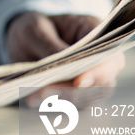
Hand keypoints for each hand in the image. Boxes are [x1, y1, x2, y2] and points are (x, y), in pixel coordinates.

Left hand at [5, 12, 123, 106]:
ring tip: (34, 97)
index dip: (98, 72)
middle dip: (74, 91)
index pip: (109, 57)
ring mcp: (92, 80)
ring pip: (88, 99)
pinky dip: (52, 106)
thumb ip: (50, 46)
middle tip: (45, 92)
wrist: (24, 40)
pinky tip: (32, 101)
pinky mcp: (76, 95)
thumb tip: (63, 67)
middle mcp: (101, 59)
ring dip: (62, 101)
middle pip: (102, 84)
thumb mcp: (36, 29)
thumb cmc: (35, 28)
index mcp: (96, 34)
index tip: (79, 82)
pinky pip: (71, 106)